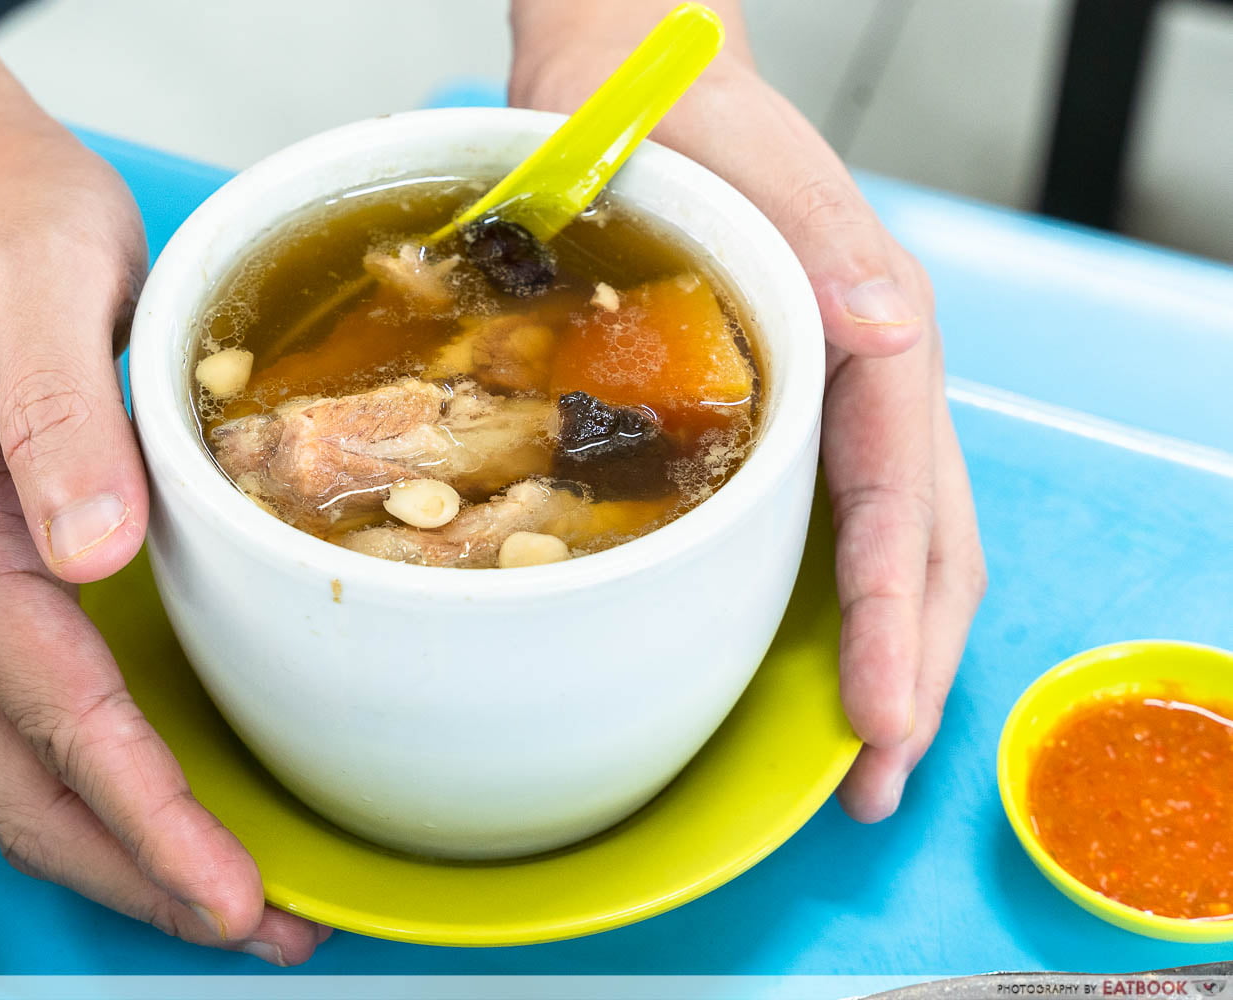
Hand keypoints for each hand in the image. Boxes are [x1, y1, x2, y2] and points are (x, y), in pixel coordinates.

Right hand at [0, 120, 326, 962]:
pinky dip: (113, 791)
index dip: (145, 810)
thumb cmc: (1, 232)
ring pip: (28, 775)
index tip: (228, 887)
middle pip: (31, 781)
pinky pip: (41, 726)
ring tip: (242, 902)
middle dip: (145, 873)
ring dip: (130, 853)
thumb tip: (87, 549)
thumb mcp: (47, 287)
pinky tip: (186, 808)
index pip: (53, 707)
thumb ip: (61, 417)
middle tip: (265, 925)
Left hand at [511, 2, 986, 820]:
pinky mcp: (785, 418)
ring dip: (885, 658)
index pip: (901, 504)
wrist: (639, 91)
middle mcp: (871, 385)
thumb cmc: (691, 125)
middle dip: (909, 672)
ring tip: (857, 758)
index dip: (897, 620)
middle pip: (922, 550)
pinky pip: (827, 527)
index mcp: (878, 339)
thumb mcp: (758, 167)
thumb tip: (899, 334)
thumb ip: (833, 247)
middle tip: (872, 786)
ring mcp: (834, 407)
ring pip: (890, 552)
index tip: (883, 720)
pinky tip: (803, 662)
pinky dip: (833, 608)